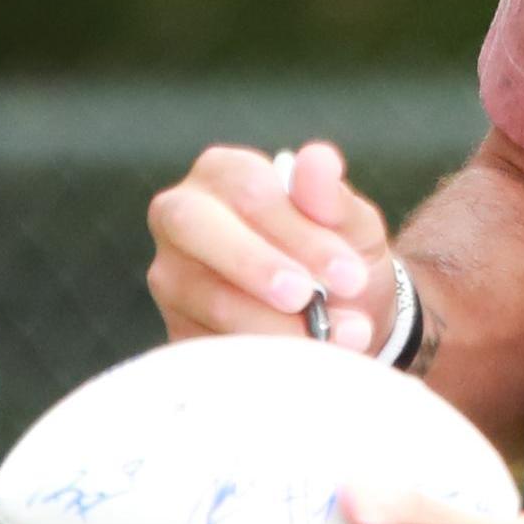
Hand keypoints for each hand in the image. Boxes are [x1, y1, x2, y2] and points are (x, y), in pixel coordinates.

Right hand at [144, 141, 390, 353]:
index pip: (248, 189)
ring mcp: (172, 276)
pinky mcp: (176, 329)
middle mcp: (182, 218)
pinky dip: (264, 357)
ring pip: (207, 297)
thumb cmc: (339, 257)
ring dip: (276, 324)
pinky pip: (210, 345)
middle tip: (308, 299)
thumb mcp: (351, 226)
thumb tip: (319, 159)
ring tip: (337, 340)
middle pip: (196, 227)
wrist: (341, 320)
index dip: (298, 232)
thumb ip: (333, 198)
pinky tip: (305, 364)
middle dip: (258, 267)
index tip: (348, 274)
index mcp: (224, 173)